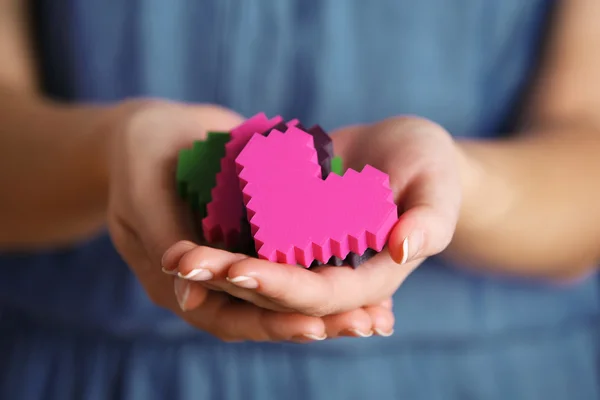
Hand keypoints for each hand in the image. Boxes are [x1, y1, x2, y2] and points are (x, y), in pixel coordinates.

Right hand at [107, 100, 392, 340]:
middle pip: (268, 311)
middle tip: (366, 325)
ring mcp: (242, 256)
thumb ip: (162, 237)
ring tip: (379, 314)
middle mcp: (215, 279)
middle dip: (318, 321)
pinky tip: (374, 260)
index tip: (315, 326)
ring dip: (334, 304)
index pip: (227, 316)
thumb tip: (184, 282)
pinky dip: (332, 262)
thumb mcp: (143, 194)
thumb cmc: (140, 155)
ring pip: (290, 288)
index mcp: (178, 282)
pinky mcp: (264, 233)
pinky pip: (300, 253)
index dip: (270, 322)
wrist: (158, 128)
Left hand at [167, 116, 461, 317]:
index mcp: (369, 279)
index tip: (239, 271)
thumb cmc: (431, 165)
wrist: (404, 150)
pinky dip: (220, 239)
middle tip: (182, 264)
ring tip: (172, 255)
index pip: (321, 295)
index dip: (280, 287)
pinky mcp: (289, 228)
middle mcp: (332, 274)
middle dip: (230, 280)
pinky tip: (183, 230)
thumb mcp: (439, 184)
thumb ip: (430, 220)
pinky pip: (252, 239)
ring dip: (215, 266)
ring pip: (256, 268)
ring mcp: (307, 253)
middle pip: (277, 289)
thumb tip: (402, 248)